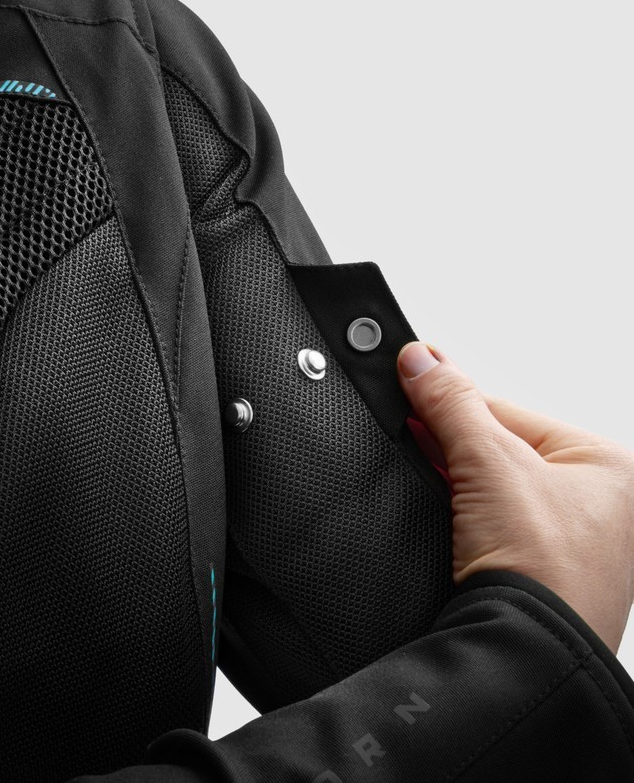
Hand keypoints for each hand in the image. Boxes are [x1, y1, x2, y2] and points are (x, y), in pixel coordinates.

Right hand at [396, 341, 633, 653]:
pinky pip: (490, 522)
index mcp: (607, 465)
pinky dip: (461, 512)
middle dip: (452, 442)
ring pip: (491, 487)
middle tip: (410, 422)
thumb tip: (421, 361)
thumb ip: (451, 404)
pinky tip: (441, 507)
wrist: (531, 655)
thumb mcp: (491, 463)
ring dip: (454, 478)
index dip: (455, 403)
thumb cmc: (548, 572)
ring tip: (427, 469)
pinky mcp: (537, 569)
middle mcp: (595, 502)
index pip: (509, 411)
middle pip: (499, 448)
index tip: (415, 385)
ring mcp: (567, 540)